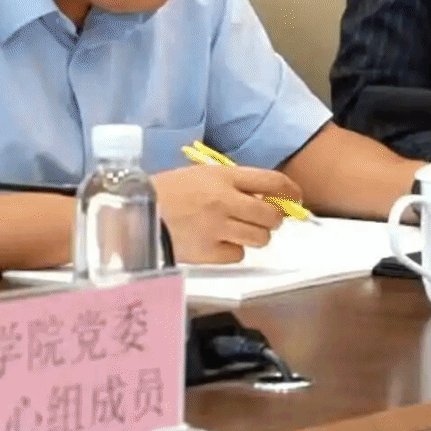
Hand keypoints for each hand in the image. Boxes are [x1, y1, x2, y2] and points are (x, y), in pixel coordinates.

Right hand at [151, 163, 295, 263]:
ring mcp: (218, 228)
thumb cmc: (166, 192)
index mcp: (224, 177)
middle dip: (273, 219)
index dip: (291, 191)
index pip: (273, 181)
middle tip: (263, 220)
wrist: (135, 214)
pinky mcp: (209, 252)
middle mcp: (226, 201)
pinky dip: (233, 251)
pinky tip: (218, 244)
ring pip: (261, 238)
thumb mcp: (199, 175)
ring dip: (256, 236)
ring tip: (240, 233)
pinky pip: (238, 255)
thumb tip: (262, 195)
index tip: (295, 198)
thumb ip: (231, 183)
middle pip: (272, 215)